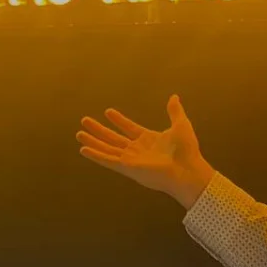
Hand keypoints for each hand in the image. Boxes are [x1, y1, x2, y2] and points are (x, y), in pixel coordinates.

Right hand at [76, 94, 215, 208]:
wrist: (187, 169)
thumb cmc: (187, 150)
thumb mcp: (180, 125)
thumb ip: (174, 111)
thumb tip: (174, 97)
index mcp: (149, 140)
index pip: (129, 128)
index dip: (119, 120)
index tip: (108, 112)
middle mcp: (137, 150)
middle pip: (113, 138)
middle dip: (99, 130)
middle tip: (85, 121)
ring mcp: (131, 159)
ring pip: (107, 148)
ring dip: (93, 141)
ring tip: (79, 133)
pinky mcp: (127, 167)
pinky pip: (108, 160)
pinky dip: (95, 155)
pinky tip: (83, 150)